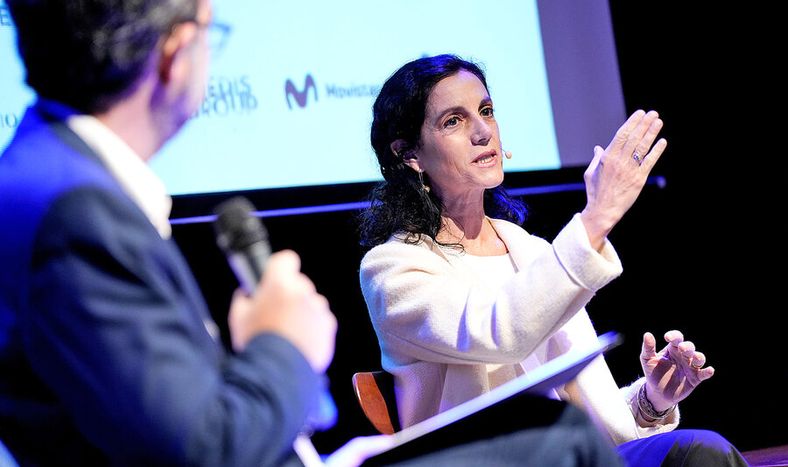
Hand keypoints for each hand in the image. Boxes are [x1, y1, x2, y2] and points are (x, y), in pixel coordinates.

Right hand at [228, 250, 336, 373]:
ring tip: (288, 334)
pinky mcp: (328, 325)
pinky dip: (314, 328)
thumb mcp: (238, 318)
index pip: (286, 259)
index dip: (281, 268)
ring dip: (303, 312)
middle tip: (277, 314)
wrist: (277, 370)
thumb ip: (243, 300)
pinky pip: (322, 320)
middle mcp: (302, 291)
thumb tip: (246, 295)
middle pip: (299, 284)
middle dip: (290, 295)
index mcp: (279, 283)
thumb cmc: (257, 343)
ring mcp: (318, 308)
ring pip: (311, 303)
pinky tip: (300, 342)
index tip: (276, 278)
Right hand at [580, 109, 667, 248]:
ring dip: (651, 133)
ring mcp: (630, 170)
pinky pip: (649, 162)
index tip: (640, 114)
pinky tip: (662, 141)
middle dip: (644, 124)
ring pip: (642, 147)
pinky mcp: (639, 180)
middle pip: (634, 138)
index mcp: (607, 158)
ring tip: (658, 122)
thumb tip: (598, 148)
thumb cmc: (595, 192)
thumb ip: (596, 158)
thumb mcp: (590, 173)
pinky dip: (656, 151)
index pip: (622, 135)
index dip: (632, 123)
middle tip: (652, 113)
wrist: (603, 210)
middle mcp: (619, 162)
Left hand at [640, 330, 714, 411]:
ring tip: (696, 357)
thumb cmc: (653, 372)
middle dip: (687, 347)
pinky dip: (708, 372)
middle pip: (689, 347)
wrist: (657, 392)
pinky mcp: (695, 378)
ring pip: (699, 358)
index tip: (667, 337)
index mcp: (672, 348)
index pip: (676, 338)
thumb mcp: (647, 359)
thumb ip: (648, 348)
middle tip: (681, 348)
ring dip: (699, 357)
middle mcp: (683, 355)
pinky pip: (704, 374)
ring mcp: (690, 366)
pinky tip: (710, 370)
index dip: (674, 336)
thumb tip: (647, 334)